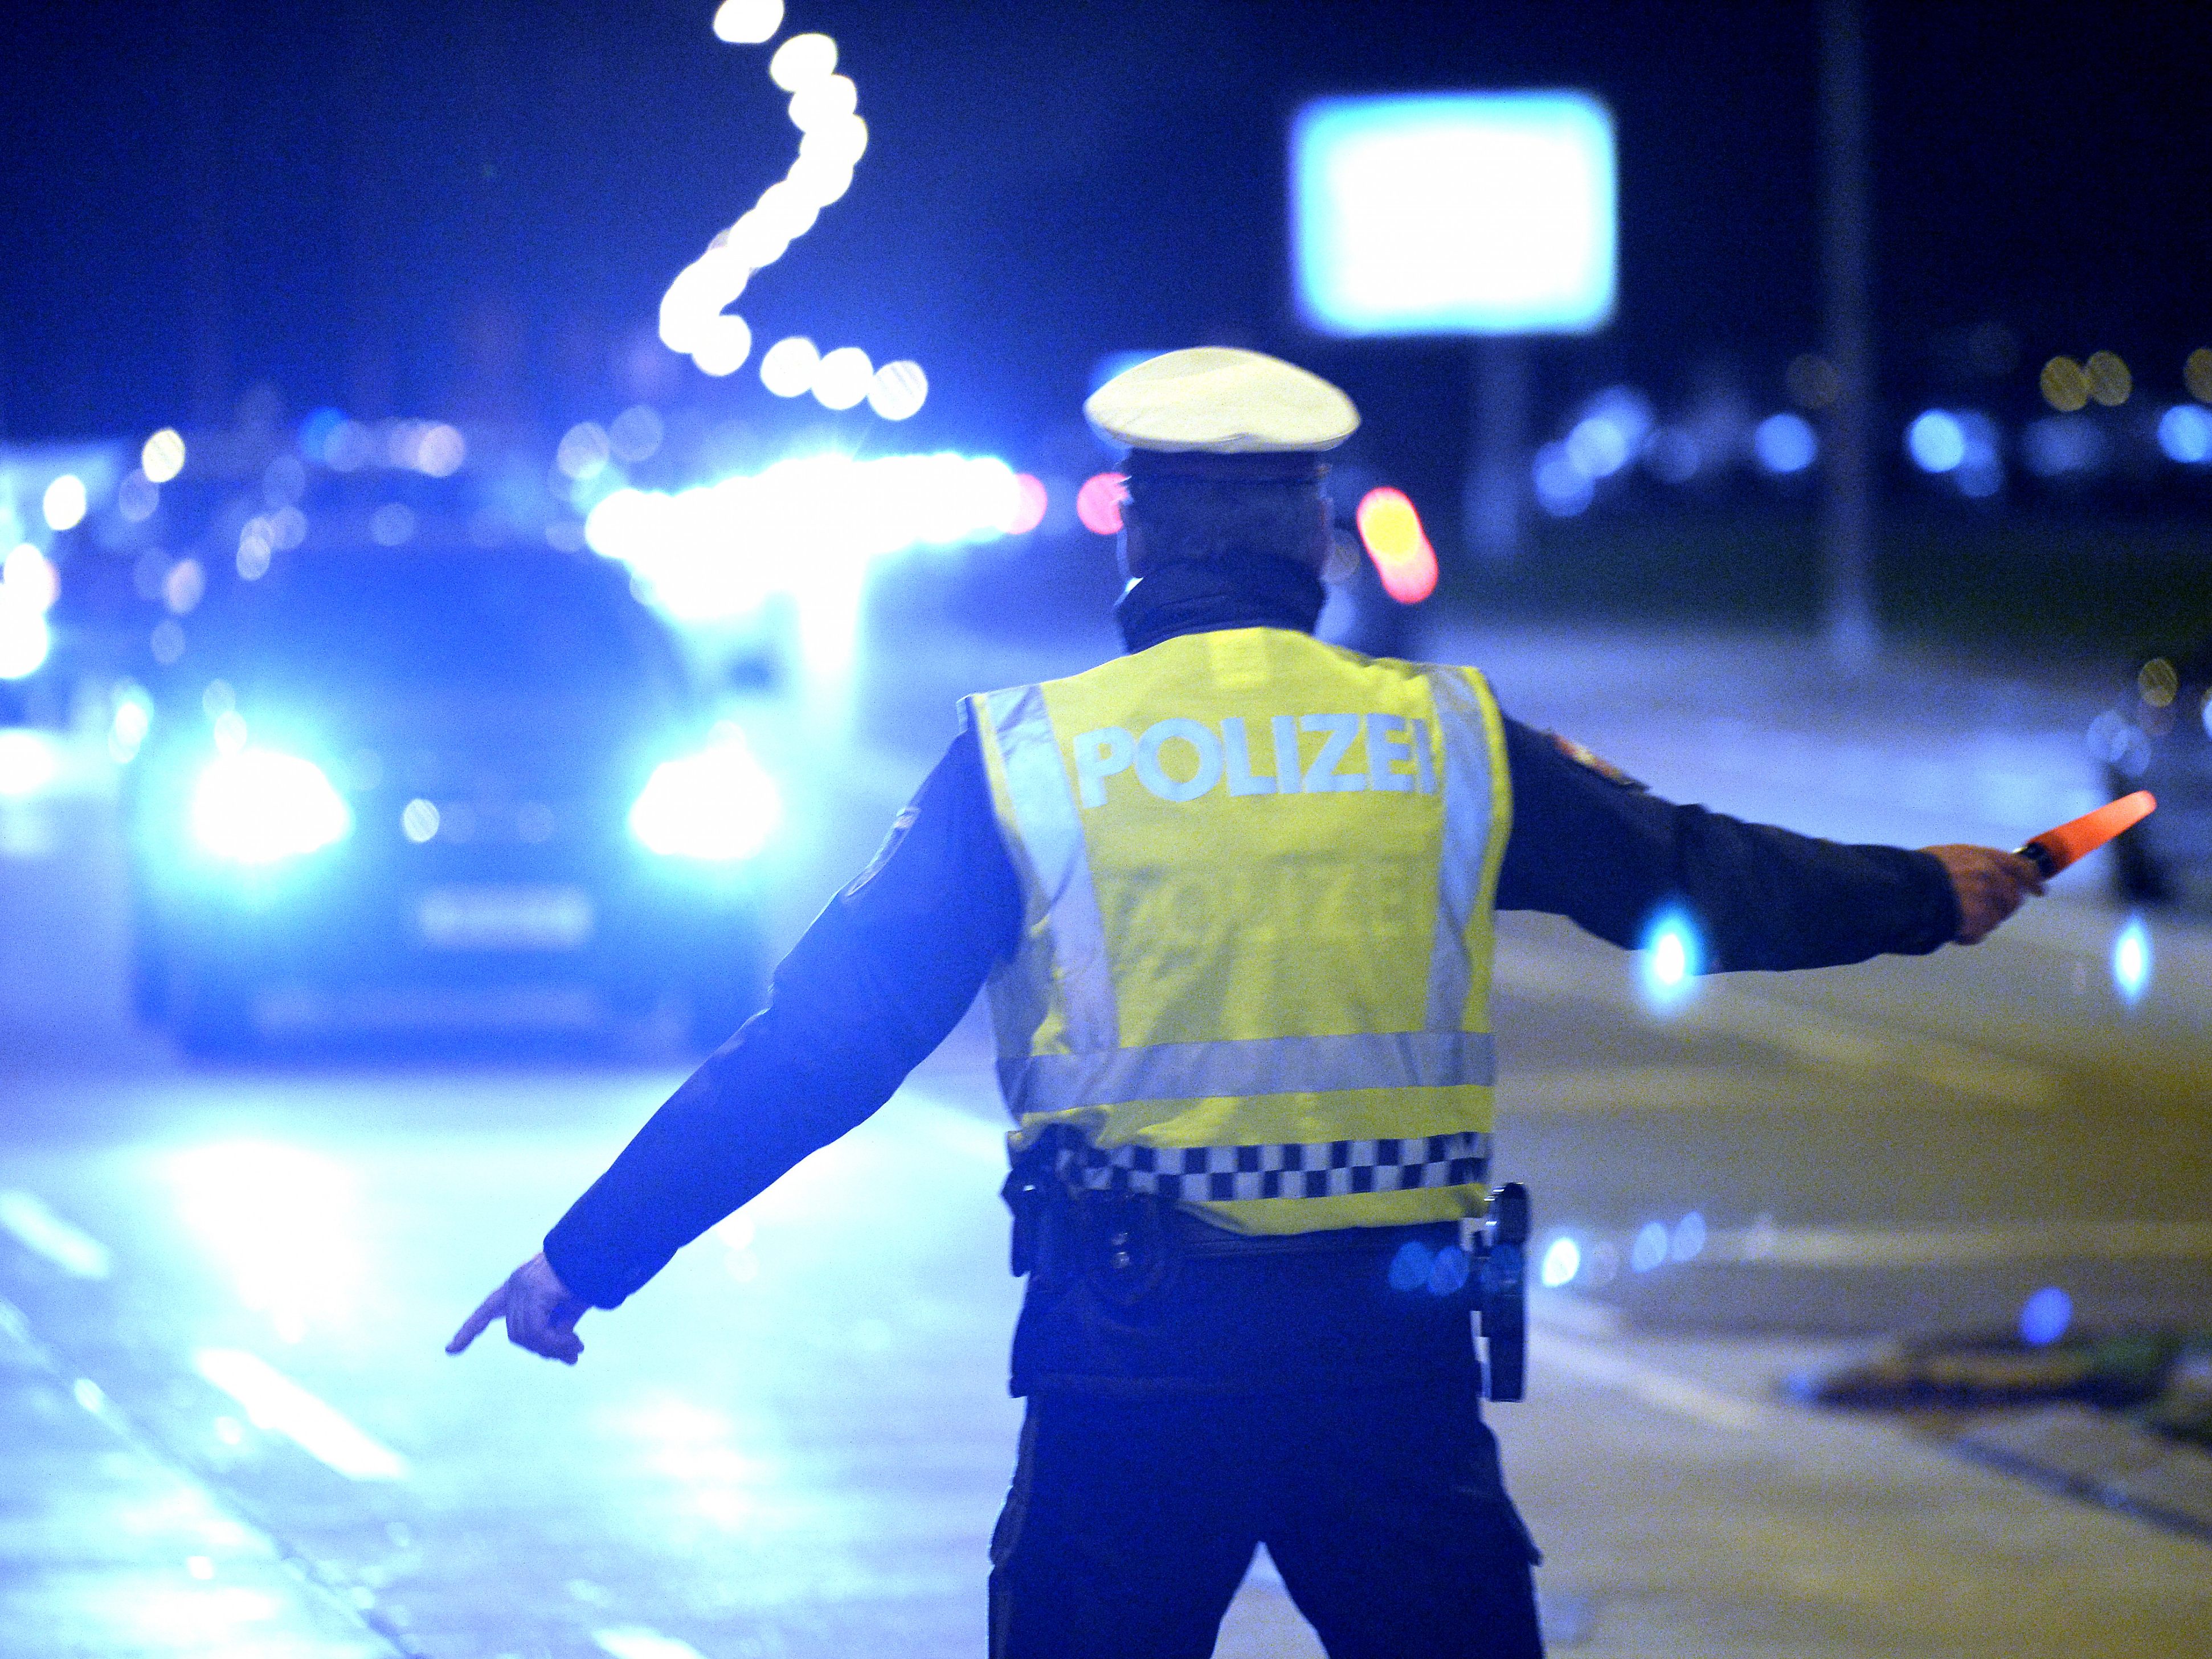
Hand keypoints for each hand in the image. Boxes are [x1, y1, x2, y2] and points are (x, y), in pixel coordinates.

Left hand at [447, 1252, 588, 1364]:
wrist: (600, 1250)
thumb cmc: (588, 1276)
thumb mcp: (569, 1308)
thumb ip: (558, 1329)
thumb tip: (566, 1357)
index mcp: (518, 1286)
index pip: (487, 1309)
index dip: (470, 1330)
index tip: (450, 1351)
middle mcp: (515, 1286)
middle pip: (516, 1333)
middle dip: (543, 1349)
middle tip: (571, 1357)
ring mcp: (522, 1287)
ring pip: (525, 1335)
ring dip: (552, 1348)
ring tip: (576, 1350)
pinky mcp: (534, 1291)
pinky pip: (538, 1330)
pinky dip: (555, 1342)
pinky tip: (574, 1342)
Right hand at [1921, 844, 2044, 944]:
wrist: (1904, 891)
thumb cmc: (1918, 870)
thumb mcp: (1947, 856)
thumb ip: (1971, 863)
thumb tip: (1985, 874)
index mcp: (1982, 858)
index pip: (2019, 867)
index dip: (2032, 879)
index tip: (2039, 890)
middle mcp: (1989, 877)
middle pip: (2012, 897)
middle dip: (2003, 907)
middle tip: (1985, 912)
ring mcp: (1984, 900)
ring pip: (1997, 918)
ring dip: (1983, 922)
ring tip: (1960, 920)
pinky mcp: (1976, 922)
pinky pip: (1980, 933)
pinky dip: (1969, 935)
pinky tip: (1954, 931)